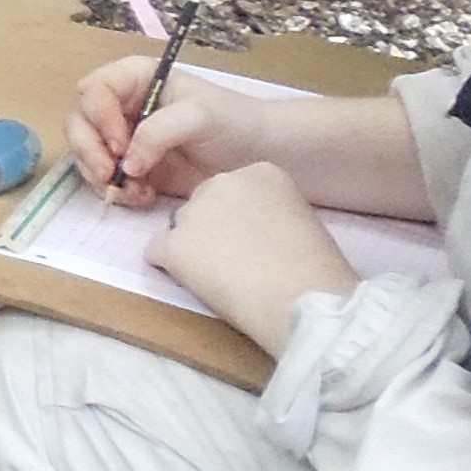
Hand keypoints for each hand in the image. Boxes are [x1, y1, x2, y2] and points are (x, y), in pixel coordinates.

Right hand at [70, 58, 271, 205]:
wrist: (257, 156)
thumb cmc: (234, 121)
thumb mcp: (201, 115)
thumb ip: (160, 131)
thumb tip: (127, 162)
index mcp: (136, 79)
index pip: (94, 90)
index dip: (99, 117)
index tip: (119, 143)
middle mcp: (122, 106)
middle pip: (79, 123)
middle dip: (89, 152)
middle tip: (111, 175)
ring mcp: (123, 140)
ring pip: (85, 156)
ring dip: (101, 178)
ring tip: (134, 192)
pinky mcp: (131, 170)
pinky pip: (105, 182)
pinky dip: (117, 193)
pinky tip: (142, 197)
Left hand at [152, 163, 359, 355]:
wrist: (301, 298)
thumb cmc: (313, 268)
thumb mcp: (299, 219)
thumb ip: (269, 211)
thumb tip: (251, 228)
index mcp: (259, 172)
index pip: (233, 191)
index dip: (241, 220)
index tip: (257, 241)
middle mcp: (222, 182)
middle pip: (203, 205)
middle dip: (213, 231)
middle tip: (235, 262)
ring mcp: (193, 211)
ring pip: (180, 228)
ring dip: (192, 250)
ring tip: (220, 278)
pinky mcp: (173, 244)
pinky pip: (157, 251)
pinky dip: (171, 268)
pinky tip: (195, 283)